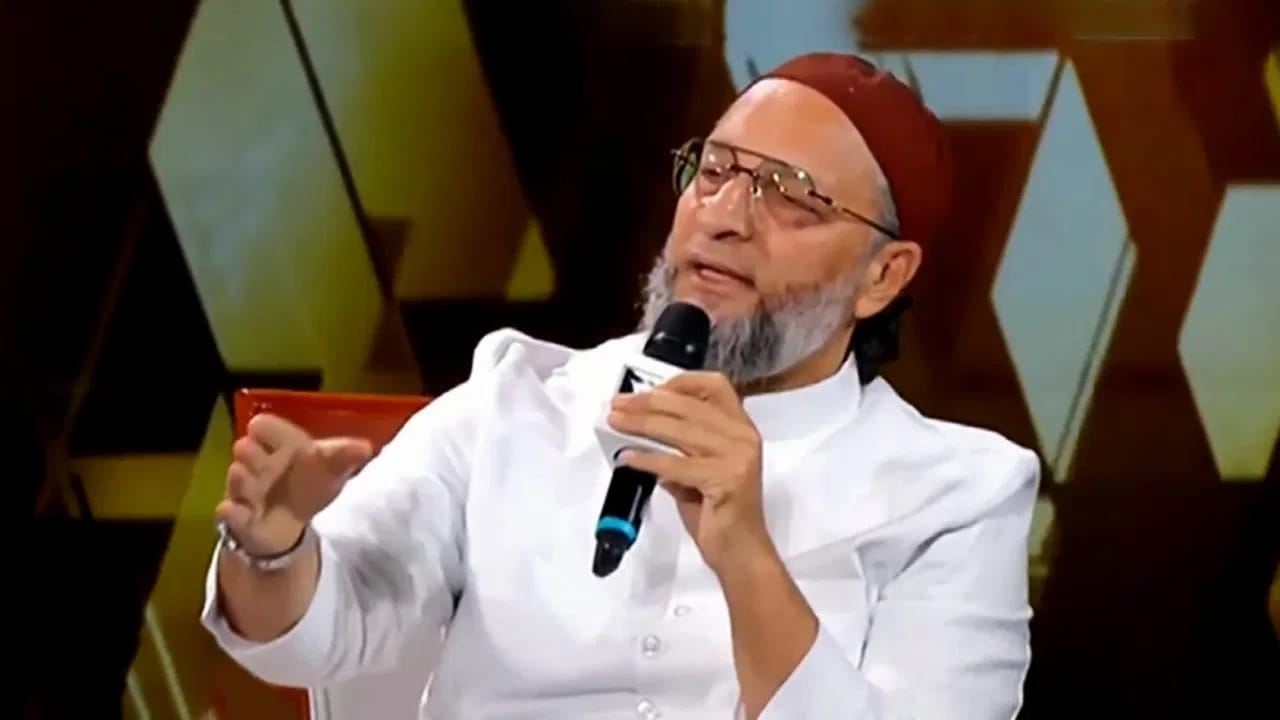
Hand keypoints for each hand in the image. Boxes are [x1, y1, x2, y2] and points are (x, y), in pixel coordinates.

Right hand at [216, 414, 371, 555]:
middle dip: (249, 452)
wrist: (289, 520)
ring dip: (240, 479)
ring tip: (241, 473)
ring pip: (238, 481)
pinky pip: (232, 516)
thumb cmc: (309, 482)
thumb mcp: (330, 467)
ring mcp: (246, 490)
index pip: (267, 428)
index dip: (265, 428)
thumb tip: (365, 447)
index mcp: (281, 445)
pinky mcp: (242, 519)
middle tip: (247, 447)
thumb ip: (343, 455)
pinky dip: (232, 513)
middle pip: (248, 452)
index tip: (258, 426)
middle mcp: (258, 463)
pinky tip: (231, 509)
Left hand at [607, 371, 772, 573]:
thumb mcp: (697, 469)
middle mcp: (743, 436)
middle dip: (647, 402)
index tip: (648, 390)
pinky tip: (628, 458)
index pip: (715, 385)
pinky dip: (647, 458)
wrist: (741, 552)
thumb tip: (639, 427)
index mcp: (741, 428)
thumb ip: (678, 446)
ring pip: (679, 430)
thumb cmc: (719, 513)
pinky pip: (676, 463)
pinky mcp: (726, 479)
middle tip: (618, 405)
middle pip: (689, 405)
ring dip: (641, 424)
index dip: (679, 382)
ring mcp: (738, 457)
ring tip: (616, 424)